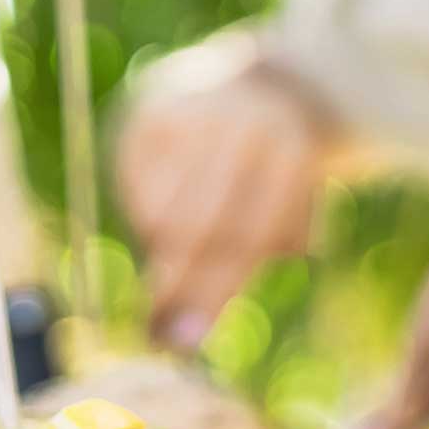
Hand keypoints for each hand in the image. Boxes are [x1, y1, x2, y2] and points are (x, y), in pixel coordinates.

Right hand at [117, 66, 333, 348]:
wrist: (256, 88)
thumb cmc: (273, 178)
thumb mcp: (284, 216)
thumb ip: (243, 269)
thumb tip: (183, 336)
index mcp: (291, 152)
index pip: (249, 236)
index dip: (213, 291)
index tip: (186, 340)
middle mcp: (243, 126)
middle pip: (201, 225)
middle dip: (177, 286)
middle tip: (155, 332)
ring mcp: (195, 113)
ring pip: (163, 212)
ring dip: (165, 252)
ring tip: (177, 260)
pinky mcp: (153, 112)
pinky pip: (137, 188)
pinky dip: (148, 216)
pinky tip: (171, 210)